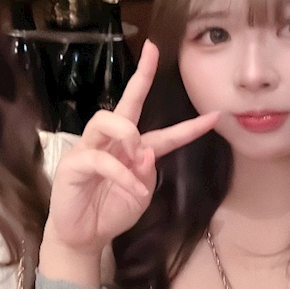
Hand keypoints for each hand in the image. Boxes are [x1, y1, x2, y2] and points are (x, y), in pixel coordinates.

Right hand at [40, 40, 218, 286]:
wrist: (83, 236)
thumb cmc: (112, 212)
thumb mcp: (141, 196)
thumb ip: (147, 174)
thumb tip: (146, 151)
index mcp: (133, 150)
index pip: (165, 133)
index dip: (190, 126)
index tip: (215, 116)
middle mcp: (112, 142)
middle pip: (127, 102)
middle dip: (142, 76)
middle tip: (153, 51)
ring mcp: (90, 149)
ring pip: (107, 120)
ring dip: (128, 134)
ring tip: (137, 155)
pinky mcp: (74, 164)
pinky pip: (100, 159)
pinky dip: (121, 174)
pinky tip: (133, 190)